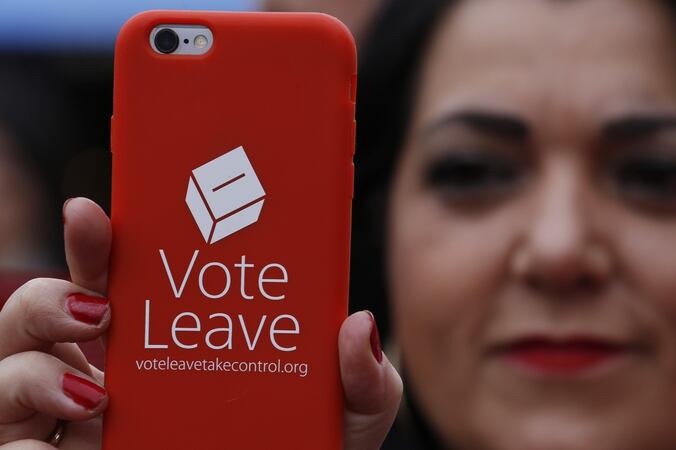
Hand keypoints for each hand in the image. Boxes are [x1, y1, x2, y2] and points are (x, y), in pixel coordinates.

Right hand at [0, 197, 401, 449]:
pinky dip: (22, 449)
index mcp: (170, 344)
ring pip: (9, 374)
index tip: (95, 214)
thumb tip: (357, 325)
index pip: (118, 278)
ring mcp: (80, 428)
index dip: (99, 244)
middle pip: (44, 316)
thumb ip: (362, 376)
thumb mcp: (348, 414)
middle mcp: (114, 378)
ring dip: (31, 373)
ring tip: (94, 394)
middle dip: (50, 295)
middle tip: (98, 306)